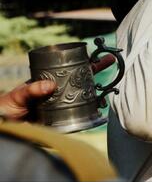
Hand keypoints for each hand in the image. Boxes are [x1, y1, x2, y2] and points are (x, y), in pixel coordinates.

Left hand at [0, 54, 115, 120]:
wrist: (4, 127)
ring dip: (97, 95)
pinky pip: (78, 119)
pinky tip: (97, 113)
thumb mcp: (18, 95)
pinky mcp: (62, 124)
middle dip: (96, 71)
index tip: (95, 54)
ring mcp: (61, 108)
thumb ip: (32, 90)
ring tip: (105, 92)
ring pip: (83, 99)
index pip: (69, 70)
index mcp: (49, 83)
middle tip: (111, 60)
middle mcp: (58, 94)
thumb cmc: (6, 107)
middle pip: (81, 81)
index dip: (83, 62)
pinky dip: (89, 116)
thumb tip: (50, 86)